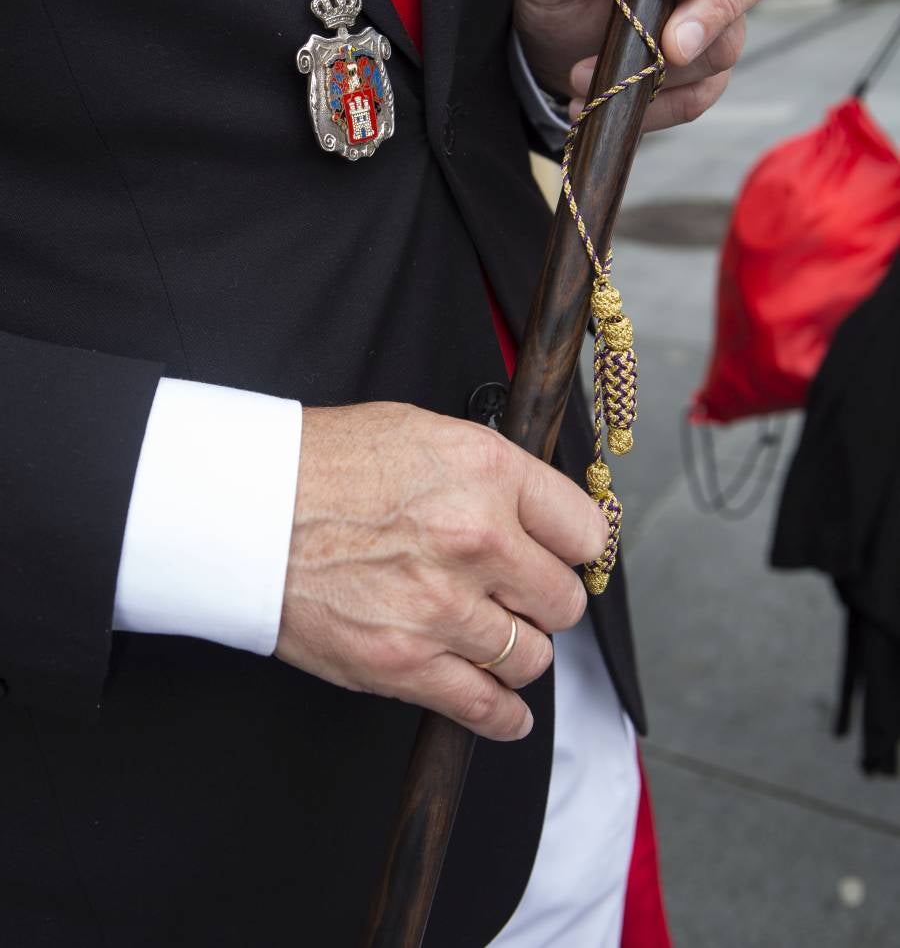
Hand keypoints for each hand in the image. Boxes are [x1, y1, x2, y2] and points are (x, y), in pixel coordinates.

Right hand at [276, 403, 607, 741]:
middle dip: (545, 600)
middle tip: (520, 596)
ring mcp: (443, 607)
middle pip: (563, 600)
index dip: (575, 547)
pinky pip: (484, 708)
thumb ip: (491, 472)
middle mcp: (477, 539)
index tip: (565, 557)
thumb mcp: (424, 432)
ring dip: (517, 652)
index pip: (584, 529)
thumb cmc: (322, 463)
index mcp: (487, 472)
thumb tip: (538, 510)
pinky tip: (503, 709)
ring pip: (532, 657)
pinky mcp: (405, 663)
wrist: (246, 507)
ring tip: (494, 639)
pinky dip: (502, 716)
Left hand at [514, 0, 794, 130]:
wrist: (551, 45)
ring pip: (726, 45)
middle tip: (671, 44)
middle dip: (718, 9)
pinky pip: (699, 97)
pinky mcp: (706, 75)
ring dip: (658, 69)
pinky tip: (602, 101)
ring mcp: (721, 23)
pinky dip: (650, 106)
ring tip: (583, 72)